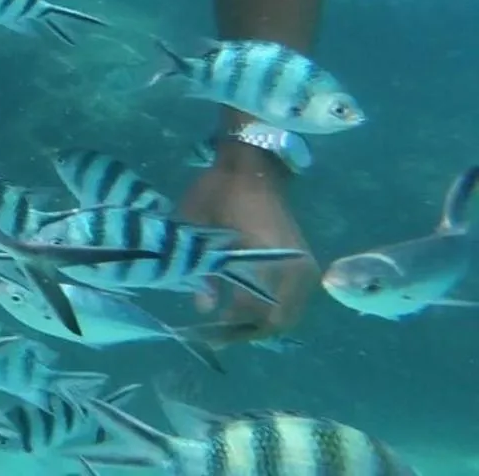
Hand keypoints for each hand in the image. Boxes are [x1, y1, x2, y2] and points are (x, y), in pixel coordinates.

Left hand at [179, 138, 318, 345]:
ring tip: (229, 328)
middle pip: (275, 321)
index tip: (200, 333)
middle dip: (244, 333)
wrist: (252, 167)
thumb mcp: (197, 228)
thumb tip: (203, 308)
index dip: (224, 326)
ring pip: (288, 315)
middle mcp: (292, 267)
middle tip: (215, 336)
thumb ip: (200, 270)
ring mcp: (304, 267)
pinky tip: (248, 311)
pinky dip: (274, 312)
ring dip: (261, 326)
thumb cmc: (217, 192)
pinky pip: (294, 302)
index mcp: (264, 257)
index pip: (248, 309)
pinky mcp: (305, 263)